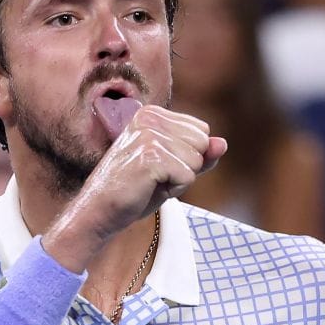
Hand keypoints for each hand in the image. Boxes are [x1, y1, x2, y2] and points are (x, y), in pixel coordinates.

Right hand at [48, 104, 226, 265]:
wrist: (100, 210)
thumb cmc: (135, 190)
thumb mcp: (173, 169)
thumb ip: (200, 156)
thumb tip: (223, 143)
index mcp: (152, 114)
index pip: (202, 132)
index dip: (187, 157)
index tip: (159, 166)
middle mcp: (150, 118)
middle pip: (203, 143)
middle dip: (187, 166)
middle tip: (155, 176)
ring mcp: (149, 136)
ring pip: (197, 160)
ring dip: (179, 179)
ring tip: (150, 182)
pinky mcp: (151, 157)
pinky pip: (188, 176)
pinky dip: (174, 189)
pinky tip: (149, 188)